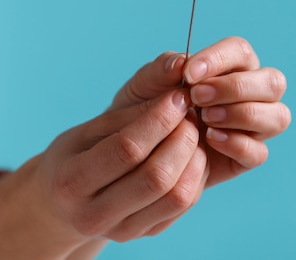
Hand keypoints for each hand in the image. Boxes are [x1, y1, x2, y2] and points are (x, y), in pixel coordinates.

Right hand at [0, 87, 207, 258]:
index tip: (178, 97)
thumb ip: (129, 115)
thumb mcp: (89, 129)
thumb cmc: (75, 155)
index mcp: (72, 182)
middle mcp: (95, 215)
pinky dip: (197, 173)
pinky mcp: (146, 234)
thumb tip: (175, 100)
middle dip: (182, 137)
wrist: (62, 204)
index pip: (127, 150)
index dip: (159, 119)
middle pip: (157, 177)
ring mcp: (122, 231)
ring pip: (178, 196)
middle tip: (190, 112)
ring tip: (192, 130)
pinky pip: (184, 204)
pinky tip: (191, 151)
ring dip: (195, 156)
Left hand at [115, 36, 290, 188]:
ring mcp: (254, 126)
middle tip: (198, 97)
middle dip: (236, 87)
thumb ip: (163, 68)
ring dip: (243, 114)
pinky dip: (237, 144)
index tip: (189, 73)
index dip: (219, 59)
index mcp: (231, 65)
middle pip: (272, 81)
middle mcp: (252, 92)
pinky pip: (259, 152)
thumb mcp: (146, 83)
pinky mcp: (247, 157)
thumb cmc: (147, 104)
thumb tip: (181, 61)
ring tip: (206, 118)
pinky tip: (210, 139)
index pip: (241, 51)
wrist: (138, 146)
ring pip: (277, 116)